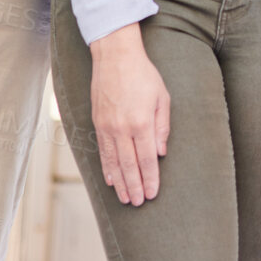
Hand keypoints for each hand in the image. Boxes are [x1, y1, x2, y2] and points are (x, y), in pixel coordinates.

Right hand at [89, 24, 170, 204]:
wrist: (115, 57)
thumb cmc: (143, 74)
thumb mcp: (162, 97)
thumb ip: (162, 126)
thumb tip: (161, 153)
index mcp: (141, 122)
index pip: (147, 158)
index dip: (150, 178)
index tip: (152, 194)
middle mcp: (122, 128)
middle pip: (129, 165)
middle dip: (134, 187)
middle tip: (138, 204)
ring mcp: (107, 127)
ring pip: (113, 162)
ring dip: (120, 183)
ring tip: (125, 199)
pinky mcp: (97, 123)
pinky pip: (102, 151)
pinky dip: (106, 168)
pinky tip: (110, 180)